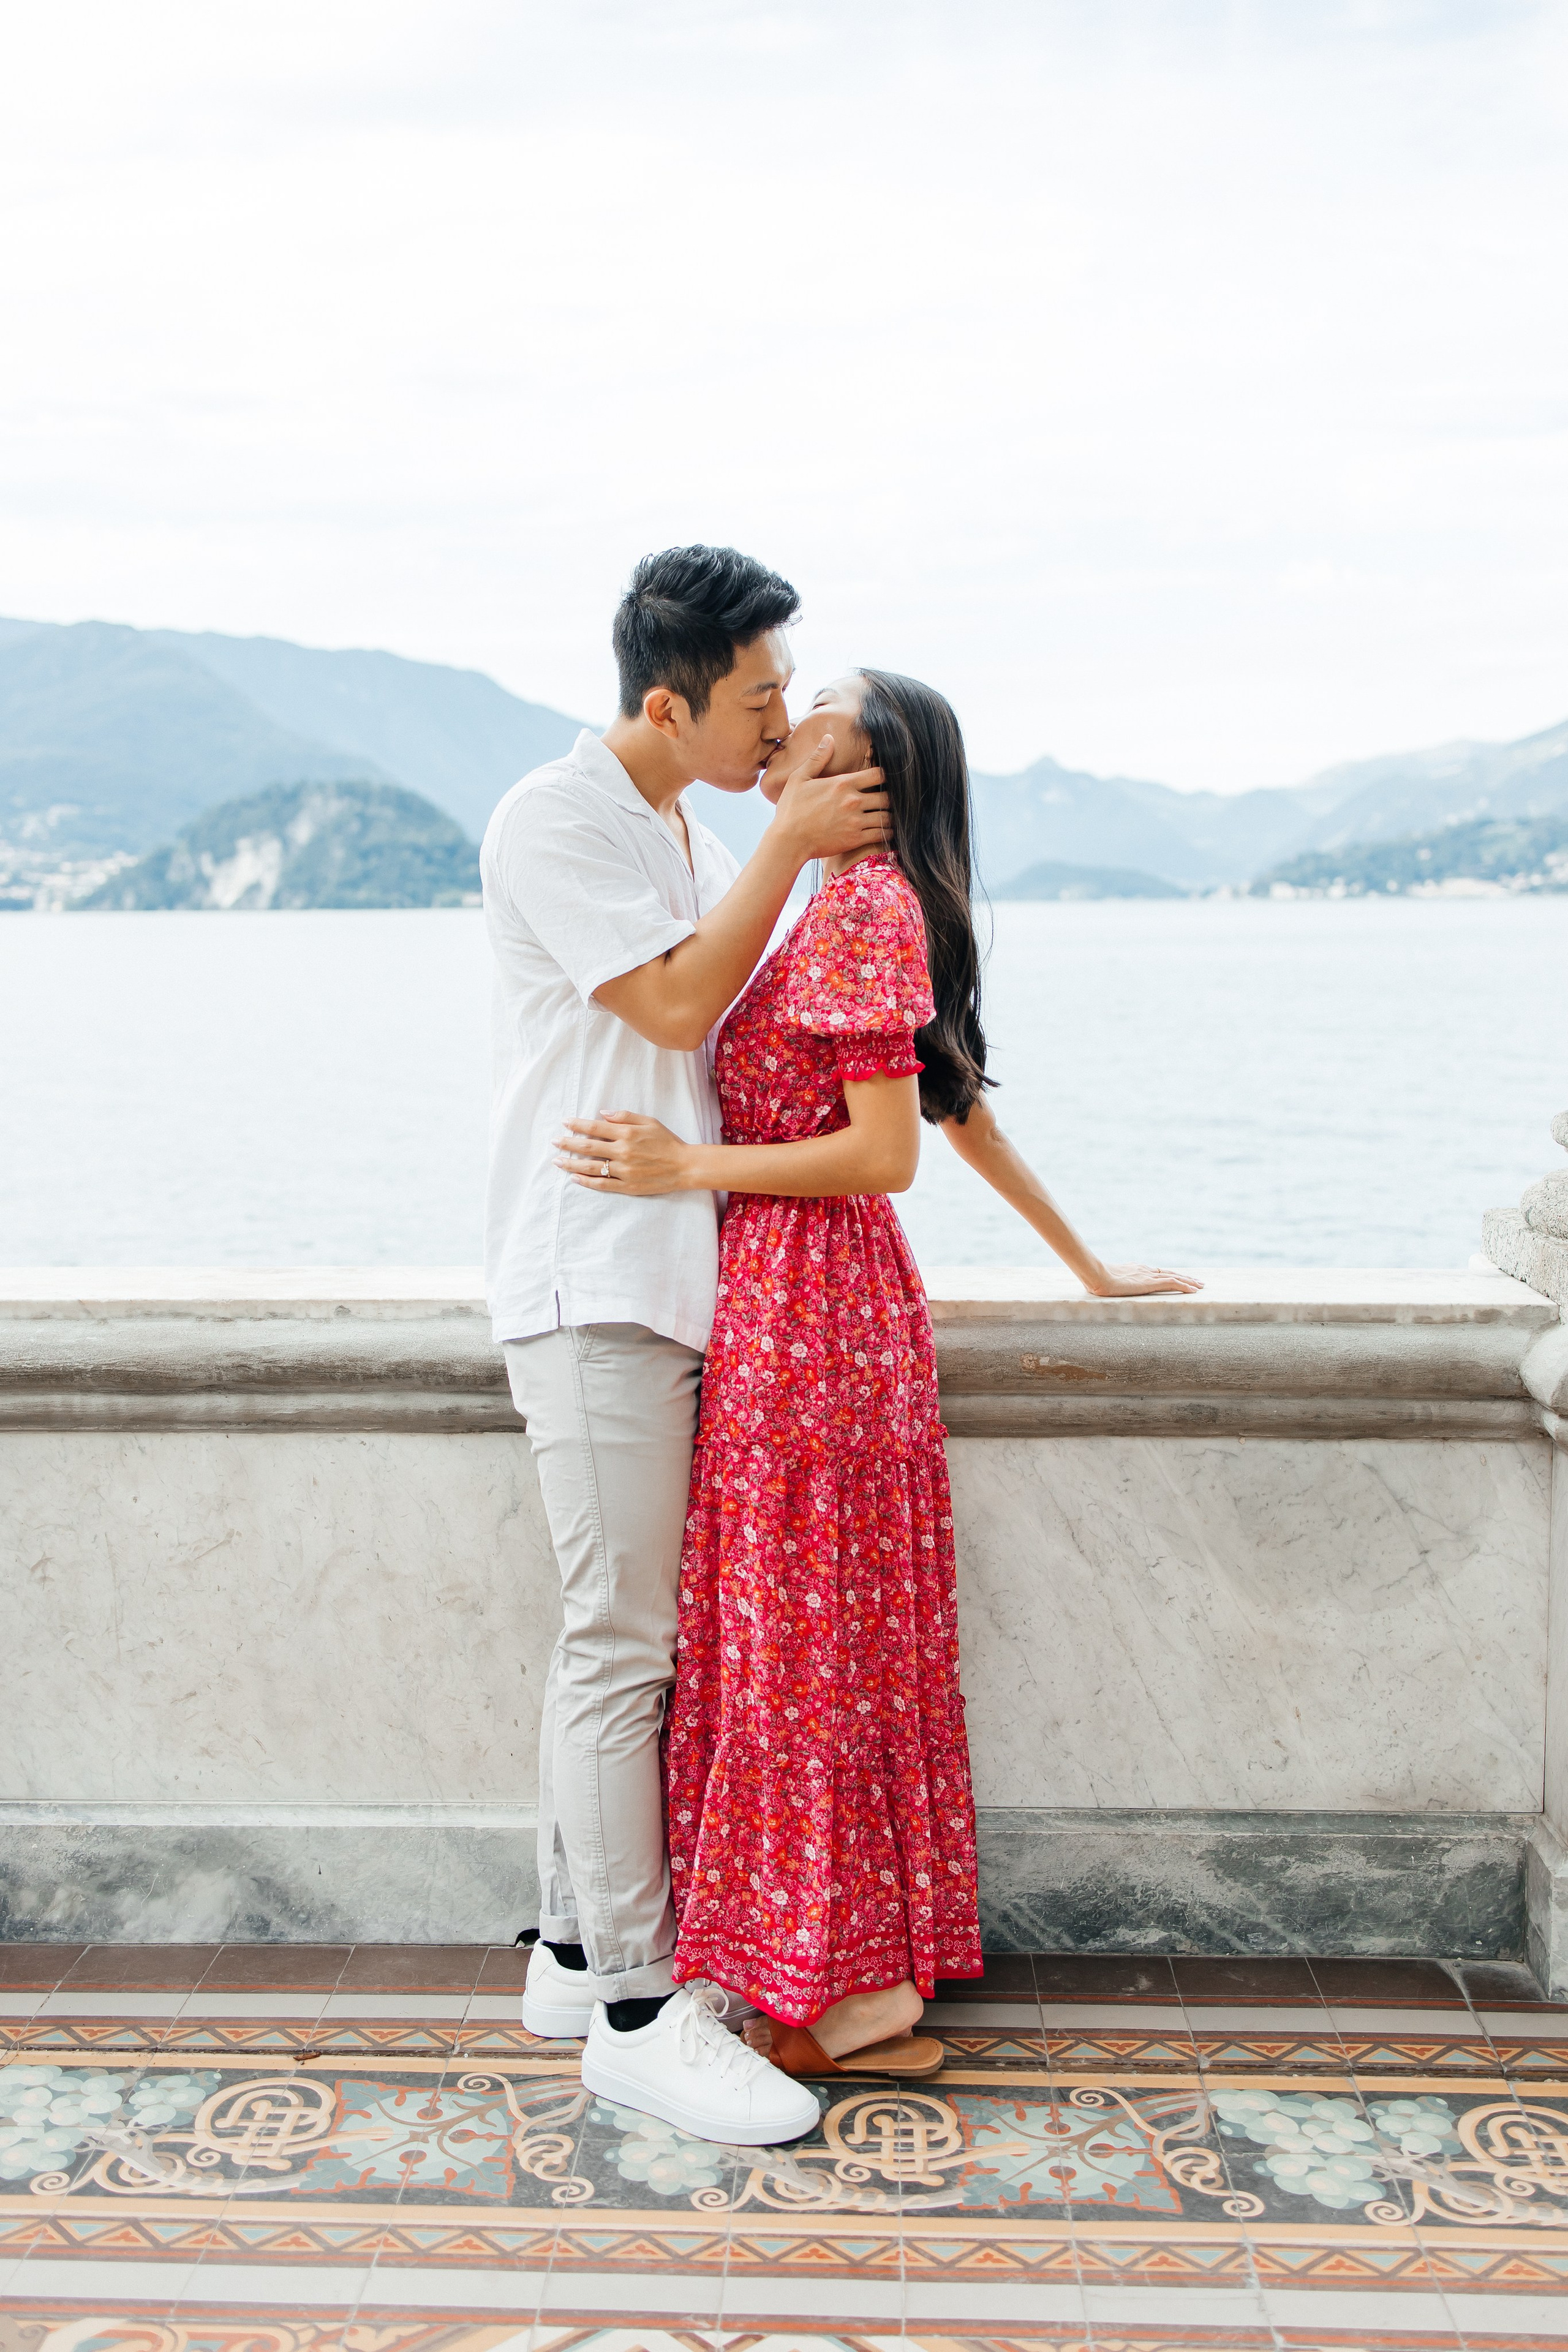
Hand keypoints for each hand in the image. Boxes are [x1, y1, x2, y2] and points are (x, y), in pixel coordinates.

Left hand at [554, 1112, 695, 1196]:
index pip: (595, 1128)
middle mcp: (622, 1151)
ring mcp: (623, 1170)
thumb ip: (625, 1116)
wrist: (684, 1166)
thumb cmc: (667, 1141)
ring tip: (557, 1161)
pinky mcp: (627, 1186)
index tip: (564, 1123)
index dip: (577, 1125)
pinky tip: (575, 1179)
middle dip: (568, 1144)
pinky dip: (587, 1182)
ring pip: (591, 1167)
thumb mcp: (649, 1121)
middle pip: (588, 1147)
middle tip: (554, 1142)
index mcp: (627, 1133)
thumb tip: (602, 1113)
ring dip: (571, 1164)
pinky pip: (602, 1185)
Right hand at [768, 733, 888, 863]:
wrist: (788, 841)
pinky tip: (884, 831)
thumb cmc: (791, 810)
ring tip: (885, 816)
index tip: (882, 780)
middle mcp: (853, 801)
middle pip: (887, 796)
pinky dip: (887, 833)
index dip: (884, 776)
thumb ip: (817, 758)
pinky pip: (882, 834)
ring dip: (889, 816)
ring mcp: (856, 821)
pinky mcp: (856, 839)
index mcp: (842, 783)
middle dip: (888, 797)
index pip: (878, 774)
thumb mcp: (799, 779)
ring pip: (887, 816)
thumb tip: (829, 738)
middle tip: (885, 800)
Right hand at [1083, 1263, 1203, 1296]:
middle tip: (1199, 1282)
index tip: (1180, 1279)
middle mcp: (1145, 1270)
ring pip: (1175, 1277)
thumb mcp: (1108, 1282)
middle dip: (1185, 1277)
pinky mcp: (1150, 1282)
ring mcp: (1149, 1276)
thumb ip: (1114, 1284)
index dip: (1171, 1276)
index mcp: (1137, 1270)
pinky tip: (1194, 1290)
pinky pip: (1172, 1283)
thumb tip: (1109, 1290)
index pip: (1159, 1273)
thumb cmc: (1097, 1280)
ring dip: (1189, 1282)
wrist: (1097, 1275)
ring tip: (1201, 1286)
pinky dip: (1185, 1286)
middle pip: (1170, 1273)